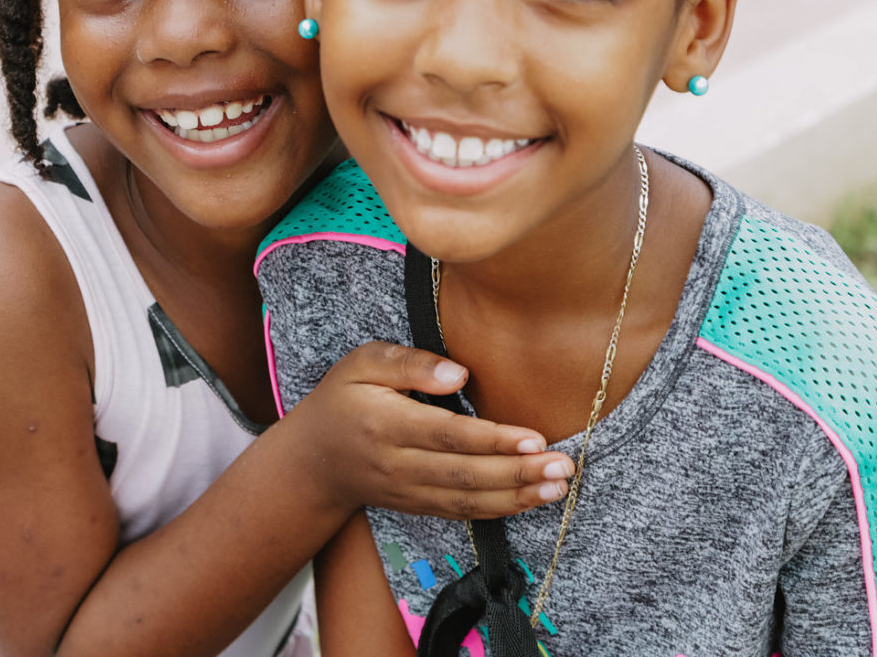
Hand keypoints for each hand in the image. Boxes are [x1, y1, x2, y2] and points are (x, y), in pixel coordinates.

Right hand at [290, 341, 573, 519]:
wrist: (312, 461)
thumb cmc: (342, 398)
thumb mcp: (362, 363)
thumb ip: (408, 363)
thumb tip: (459, 373)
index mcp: (384, 423)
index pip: (446, 435)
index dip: (492, 440)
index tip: (535, 437)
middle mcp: (396, 464)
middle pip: (464, 474)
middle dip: (518, 473)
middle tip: (564, 466)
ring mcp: (406, 492)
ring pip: (466, 500)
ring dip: (516, 497)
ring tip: (558, 487)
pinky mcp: (416, 507)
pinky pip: (460, 512)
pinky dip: (498, 510)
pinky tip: (529, 499)